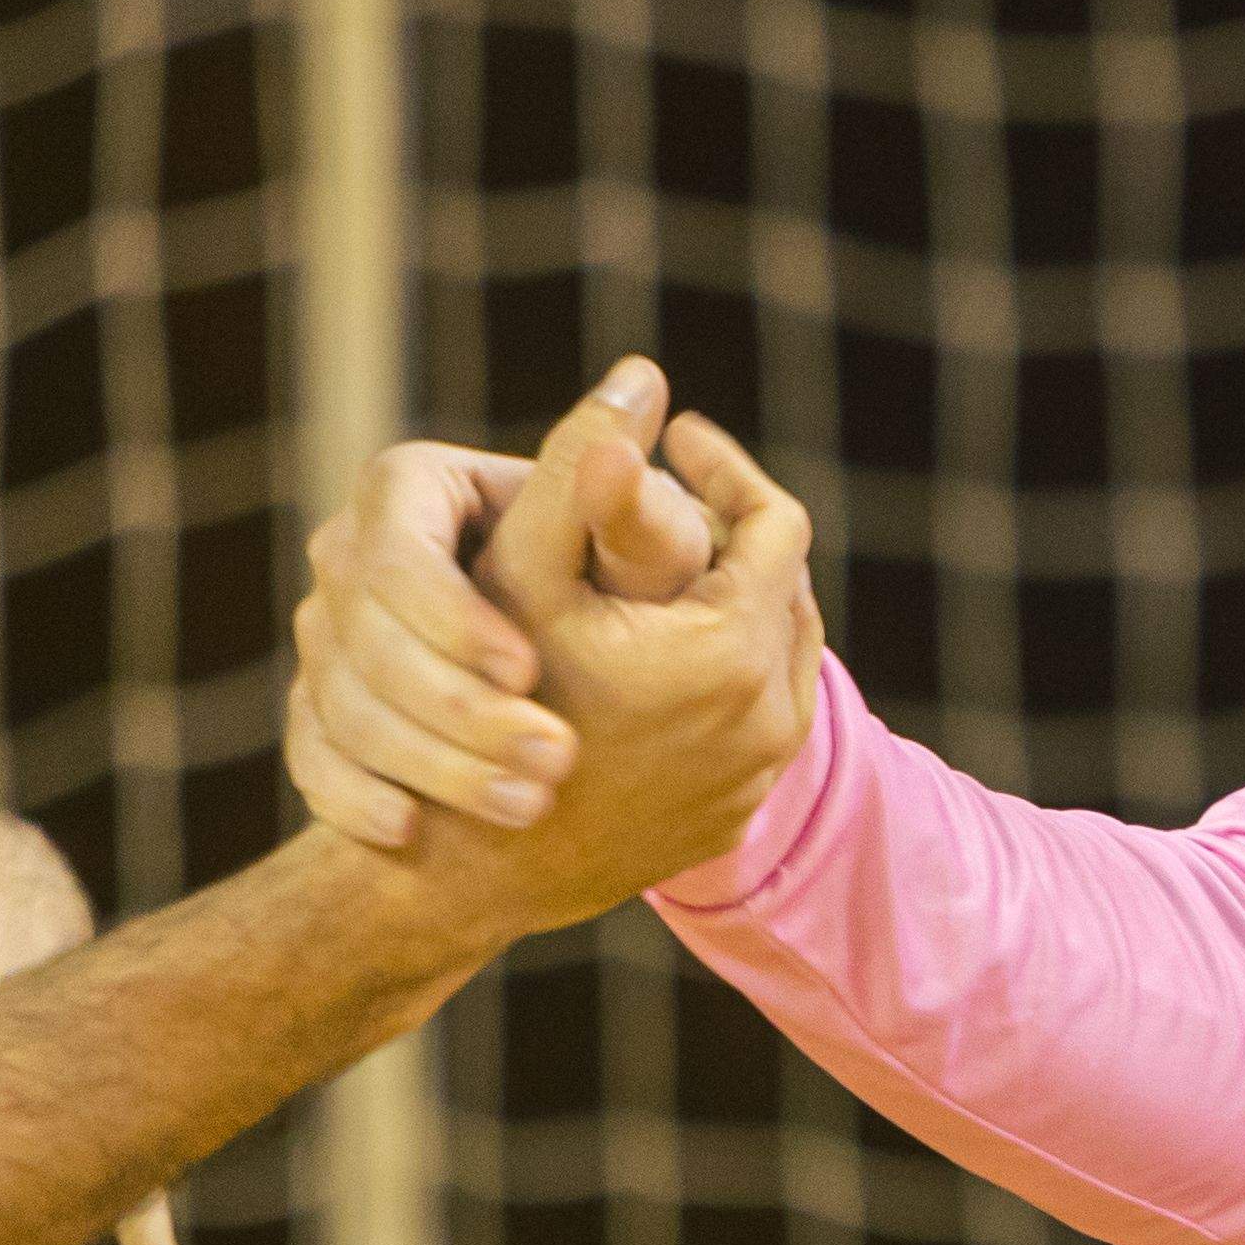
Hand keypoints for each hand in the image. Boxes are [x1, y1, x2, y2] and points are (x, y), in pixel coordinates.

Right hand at [290, 374, 717, 849]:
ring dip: (424, 761)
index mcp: (406, 490)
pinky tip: (411, 830)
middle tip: (543, 758)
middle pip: (358, 638)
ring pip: (335, 703)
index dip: (455, 617)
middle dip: (450, 706)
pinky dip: (354, 796)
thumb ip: (618, 488)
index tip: (525, 669)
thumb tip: (644, 379)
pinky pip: (310, 760)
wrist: (553, 692)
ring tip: (521, 804)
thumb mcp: (615, 551)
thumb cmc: (608, 595)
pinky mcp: (317, 712)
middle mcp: (344, 552)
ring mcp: (317, 637)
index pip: (397, 554)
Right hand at [325, 361, 817, 941]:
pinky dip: (719, 675)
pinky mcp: (733, 819)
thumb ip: (581, 470)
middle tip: (668, 498)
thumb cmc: (476, 705)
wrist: (463, 869)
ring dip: (728, 603)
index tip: (672, 438)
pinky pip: (751, 722)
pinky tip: (656, 650)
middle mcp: (770, 721)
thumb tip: (639, 376)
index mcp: (733, 649)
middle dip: (728, 536)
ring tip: (660, 565)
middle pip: (781, 589)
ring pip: (773, 657)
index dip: (722, 468)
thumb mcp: (522, 574)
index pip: (775, 524)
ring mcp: (756, 779)